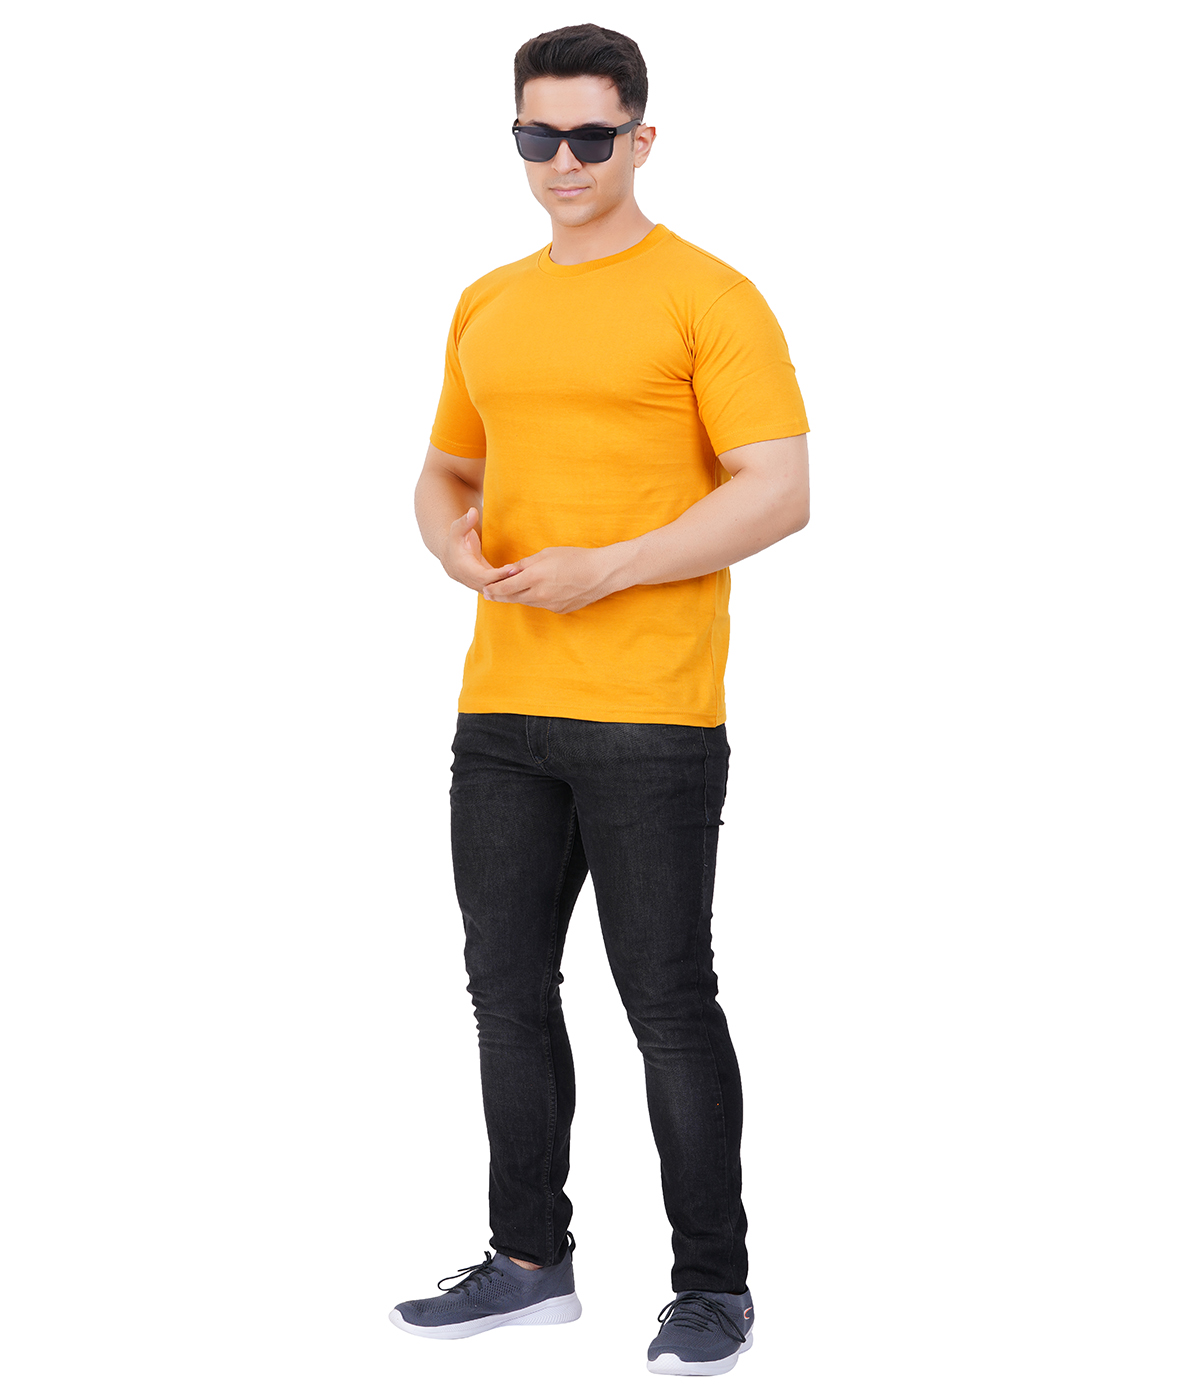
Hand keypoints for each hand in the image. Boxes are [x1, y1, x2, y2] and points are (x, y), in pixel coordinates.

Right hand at [440, 507, 521, 592]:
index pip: (482, 576)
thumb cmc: (455, 538)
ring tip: (527, 579)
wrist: (449, 552)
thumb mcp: (457, 528)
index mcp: (462, 568)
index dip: (498, 574)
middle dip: (507, 582)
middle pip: (490, 587)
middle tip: (526, 576)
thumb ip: (466, 521)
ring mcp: (475, 585)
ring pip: (494, 591)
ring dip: (509, 587)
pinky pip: (496, 589)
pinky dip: (507, 586)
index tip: (513, 569)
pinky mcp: (483, 585)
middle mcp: (468, 580)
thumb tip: (473, 511)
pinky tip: (522, 581)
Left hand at [480, 545, 619, 613]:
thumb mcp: (547, 554)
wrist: (601, 574)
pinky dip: (535, 599)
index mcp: (533, 578)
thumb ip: (525, 564)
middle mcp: (538, 595)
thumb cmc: (575, 558)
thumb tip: (509, 571)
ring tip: (509, 592)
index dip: (492, 590)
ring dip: (517, 597)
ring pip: (526, 602)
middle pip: (512, 598)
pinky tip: (536, 592)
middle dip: (499, 596)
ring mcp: (549, 605)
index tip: (484, 589)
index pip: (504, 588)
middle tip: (489, 594)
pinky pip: (541, 605)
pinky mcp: (559, 610)